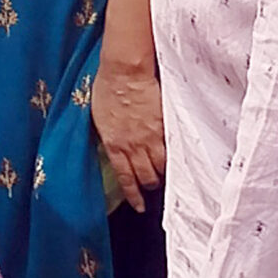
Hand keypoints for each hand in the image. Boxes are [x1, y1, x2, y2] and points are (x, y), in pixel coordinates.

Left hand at [91, 63, 166, 211]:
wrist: (124, 71)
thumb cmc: (107, 88)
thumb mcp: (99, 117)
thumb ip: (109, 137)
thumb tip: (113, 147)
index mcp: (113, 144)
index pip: (125, 178)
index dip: (133, 195)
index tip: (140, 206)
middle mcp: (133, 146)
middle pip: (147, 177)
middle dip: (150, 184)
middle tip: (154, 184)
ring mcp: (151, 137)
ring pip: (162, 167)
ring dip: (164, 172)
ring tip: (166, 172)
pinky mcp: (165, 127)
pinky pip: (173, 150)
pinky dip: (175, 156)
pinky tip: (179, 159)